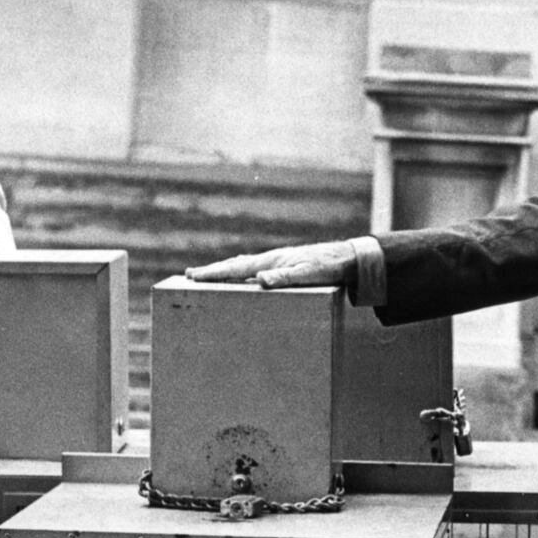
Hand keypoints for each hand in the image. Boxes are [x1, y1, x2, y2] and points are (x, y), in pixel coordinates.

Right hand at [185, 241, 356, 288]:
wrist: (348, 259)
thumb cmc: (329, 268)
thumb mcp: (308, 274)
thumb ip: (285, 276)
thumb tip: (260, 278)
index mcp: (271, 260)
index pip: (235, 267)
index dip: (213, 273)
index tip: (192, 276)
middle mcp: (271, 259)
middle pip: (235, 264)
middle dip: (213, 271)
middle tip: (190, 275)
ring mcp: (277, 261)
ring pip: (244, 265)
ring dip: (226, 270)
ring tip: (210, 275)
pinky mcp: (285, 266)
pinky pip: (256, 269)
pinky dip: (242, 271)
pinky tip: (244, 276)